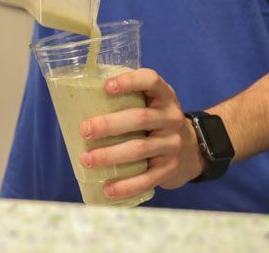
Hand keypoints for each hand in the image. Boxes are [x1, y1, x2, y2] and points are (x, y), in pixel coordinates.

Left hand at [77, 68, 206, 201]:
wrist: (191, 150)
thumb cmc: (156, 122)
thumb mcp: (151, 104)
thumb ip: (127, 99)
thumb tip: (78, 101)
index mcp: (164, 96)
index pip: (151, 80)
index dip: (130, 81)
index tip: (106, 86)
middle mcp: (171, 118)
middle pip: (140, 118)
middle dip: (109, 124)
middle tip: (84, 130)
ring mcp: (172, 144)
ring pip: (140, 149)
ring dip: (110, 155)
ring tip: (86, 160)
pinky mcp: (170, 169)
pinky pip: (147, 179)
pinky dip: (126, 186)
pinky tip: (108, 188)